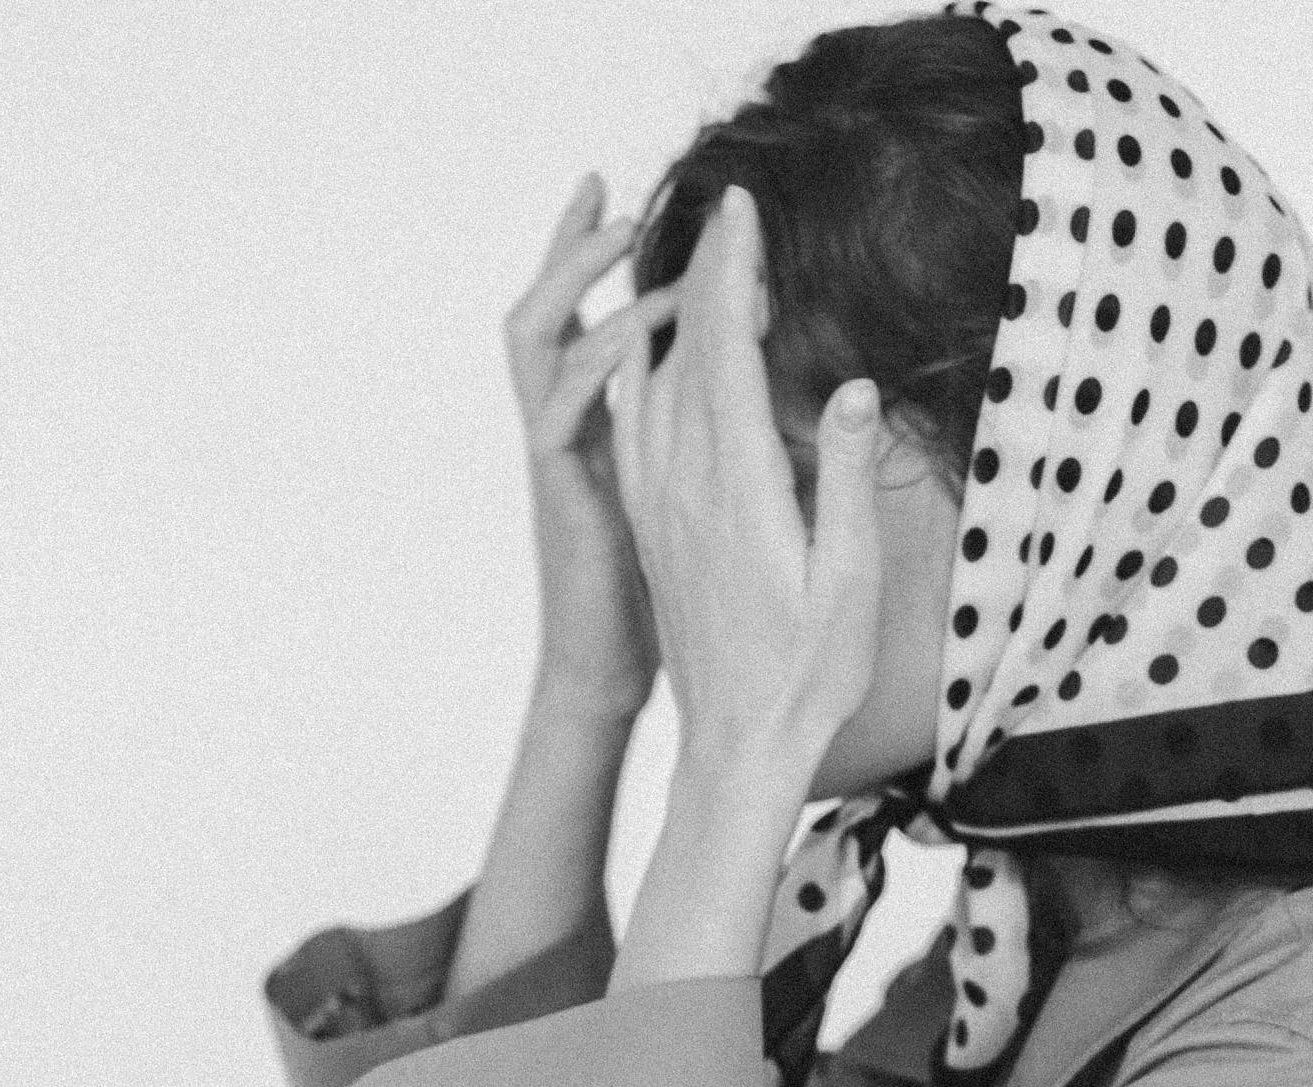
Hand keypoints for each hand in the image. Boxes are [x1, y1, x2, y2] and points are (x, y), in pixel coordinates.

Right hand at [503, 171, 679, 724]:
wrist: (609, 674)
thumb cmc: (660, 605)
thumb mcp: (691, 513)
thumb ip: (710, 449)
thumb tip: (764, 399)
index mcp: (612, 434)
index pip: (613, 329)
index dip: (630, 269)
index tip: (668, 221)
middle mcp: (579, 432)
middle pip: (557, 313)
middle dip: (572, 247)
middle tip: (602, 185)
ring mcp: (563, 453)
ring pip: (548, 338)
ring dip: (580, 278)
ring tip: (620, 228)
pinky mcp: (563, 483)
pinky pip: (566, 397)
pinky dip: (598, 350)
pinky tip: (643, 323)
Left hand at [607, 184, 884, 787]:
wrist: (736, 749)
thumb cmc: (807, 677)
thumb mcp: (852, 584)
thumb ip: (847, 481)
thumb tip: (852, 388)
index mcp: (736, 488)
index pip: (724, 347)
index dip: (732, 269)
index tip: (742, 206)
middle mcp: (682, 487)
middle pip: (682, 348)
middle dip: (708, 276)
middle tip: (737, 221)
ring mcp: (657, 507)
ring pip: (650, 384)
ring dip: (677, 321)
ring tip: (712, 277)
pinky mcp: (650, 529)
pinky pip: (636, 427)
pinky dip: (649, 374)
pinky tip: (663, 359)